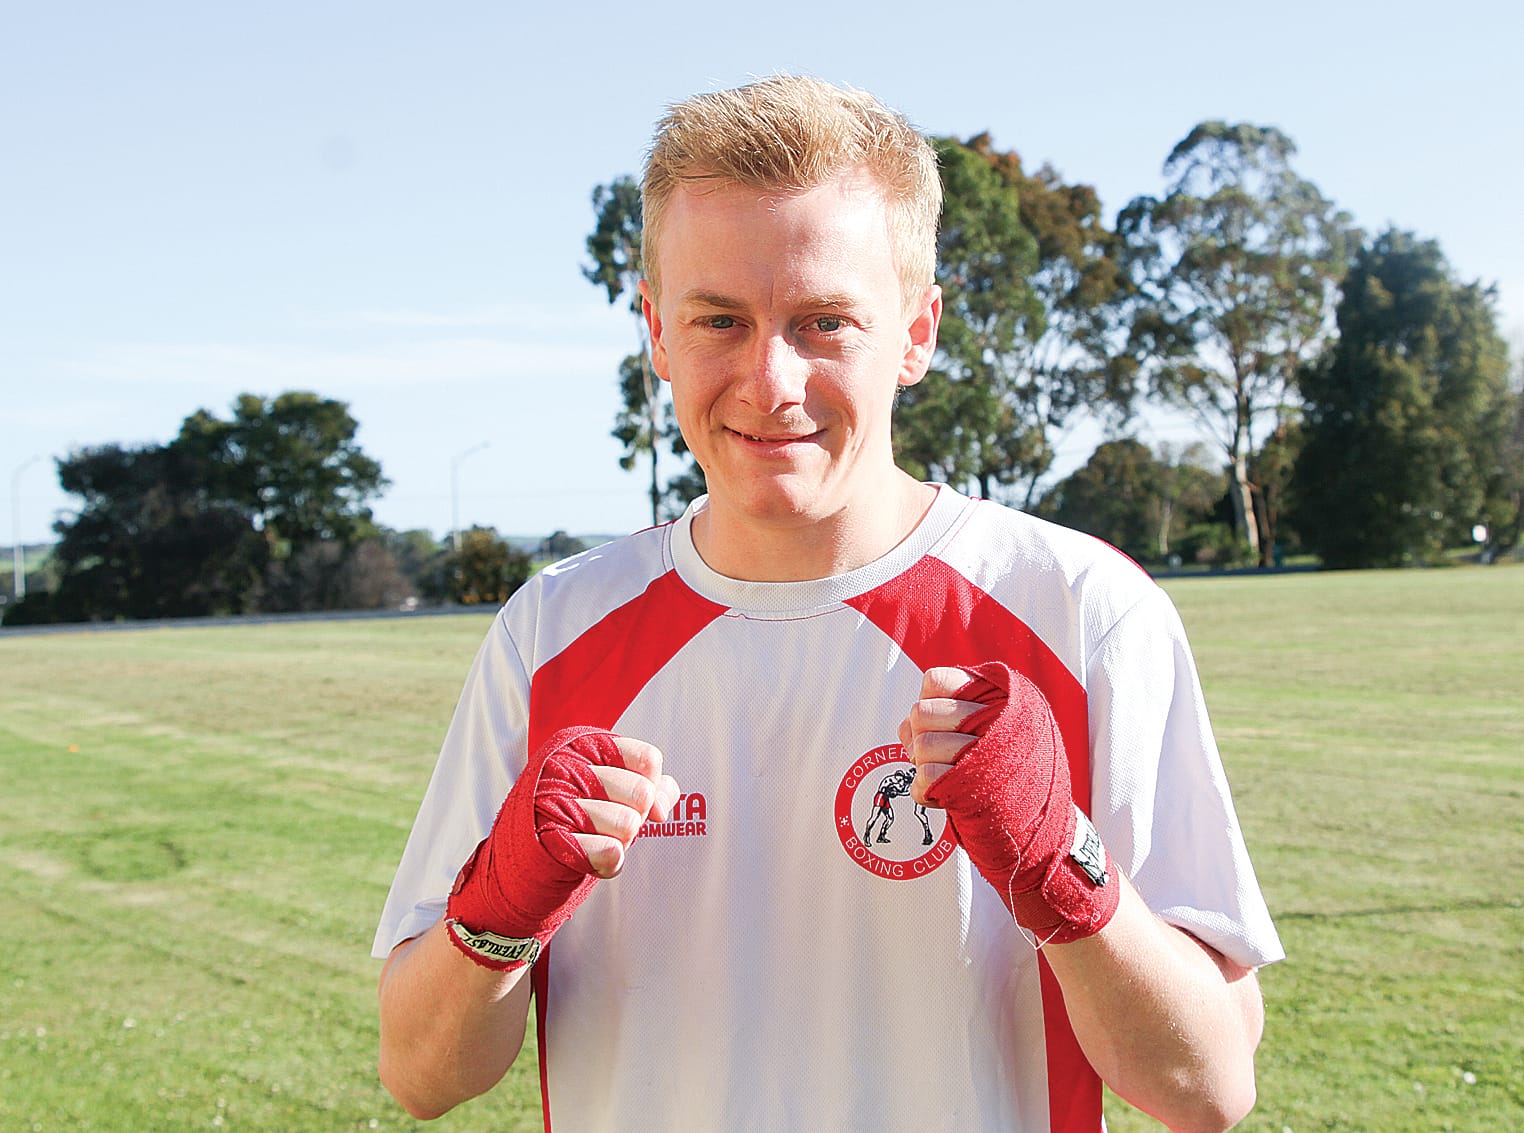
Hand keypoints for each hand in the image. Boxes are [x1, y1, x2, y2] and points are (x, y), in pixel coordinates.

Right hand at [444, 727, 678, 969]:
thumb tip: (664, 802)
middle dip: (635, 818)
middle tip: (609, 826)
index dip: (655, 788)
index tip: (643, 805)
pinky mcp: (548, 839)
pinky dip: (609, 862)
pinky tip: (591, 859)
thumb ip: (649, 786)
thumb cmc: (574, 820)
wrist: (520, 864)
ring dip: (620, 843)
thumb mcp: (610, 792)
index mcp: (581, 744)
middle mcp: (564, 765)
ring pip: (628, 825)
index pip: (647, 760)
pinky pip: (610, 852)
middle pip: (642, 794)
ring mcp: (552, 801)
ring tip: (594, 840)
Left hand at [899, 663, 1118, 944]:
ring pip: (921, 745)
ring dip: (924, 766)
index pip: (936, 680)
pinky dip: (926, 792)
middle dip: (920, 738)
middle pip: (921, 713)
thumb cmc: (1017, 778)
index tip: (943, 725)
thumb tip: (907, 723)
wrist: (1046, 833)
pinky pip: (924, 777)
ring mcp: (989, 752)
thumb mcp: (1003, 729)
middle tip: (938, 757)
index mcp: (1005, 696)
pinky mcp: (975, 788)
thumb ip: (956, 713)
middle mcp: (999, 717)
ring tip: (946, 777)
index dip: (929, 704)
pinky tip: (946, 797)